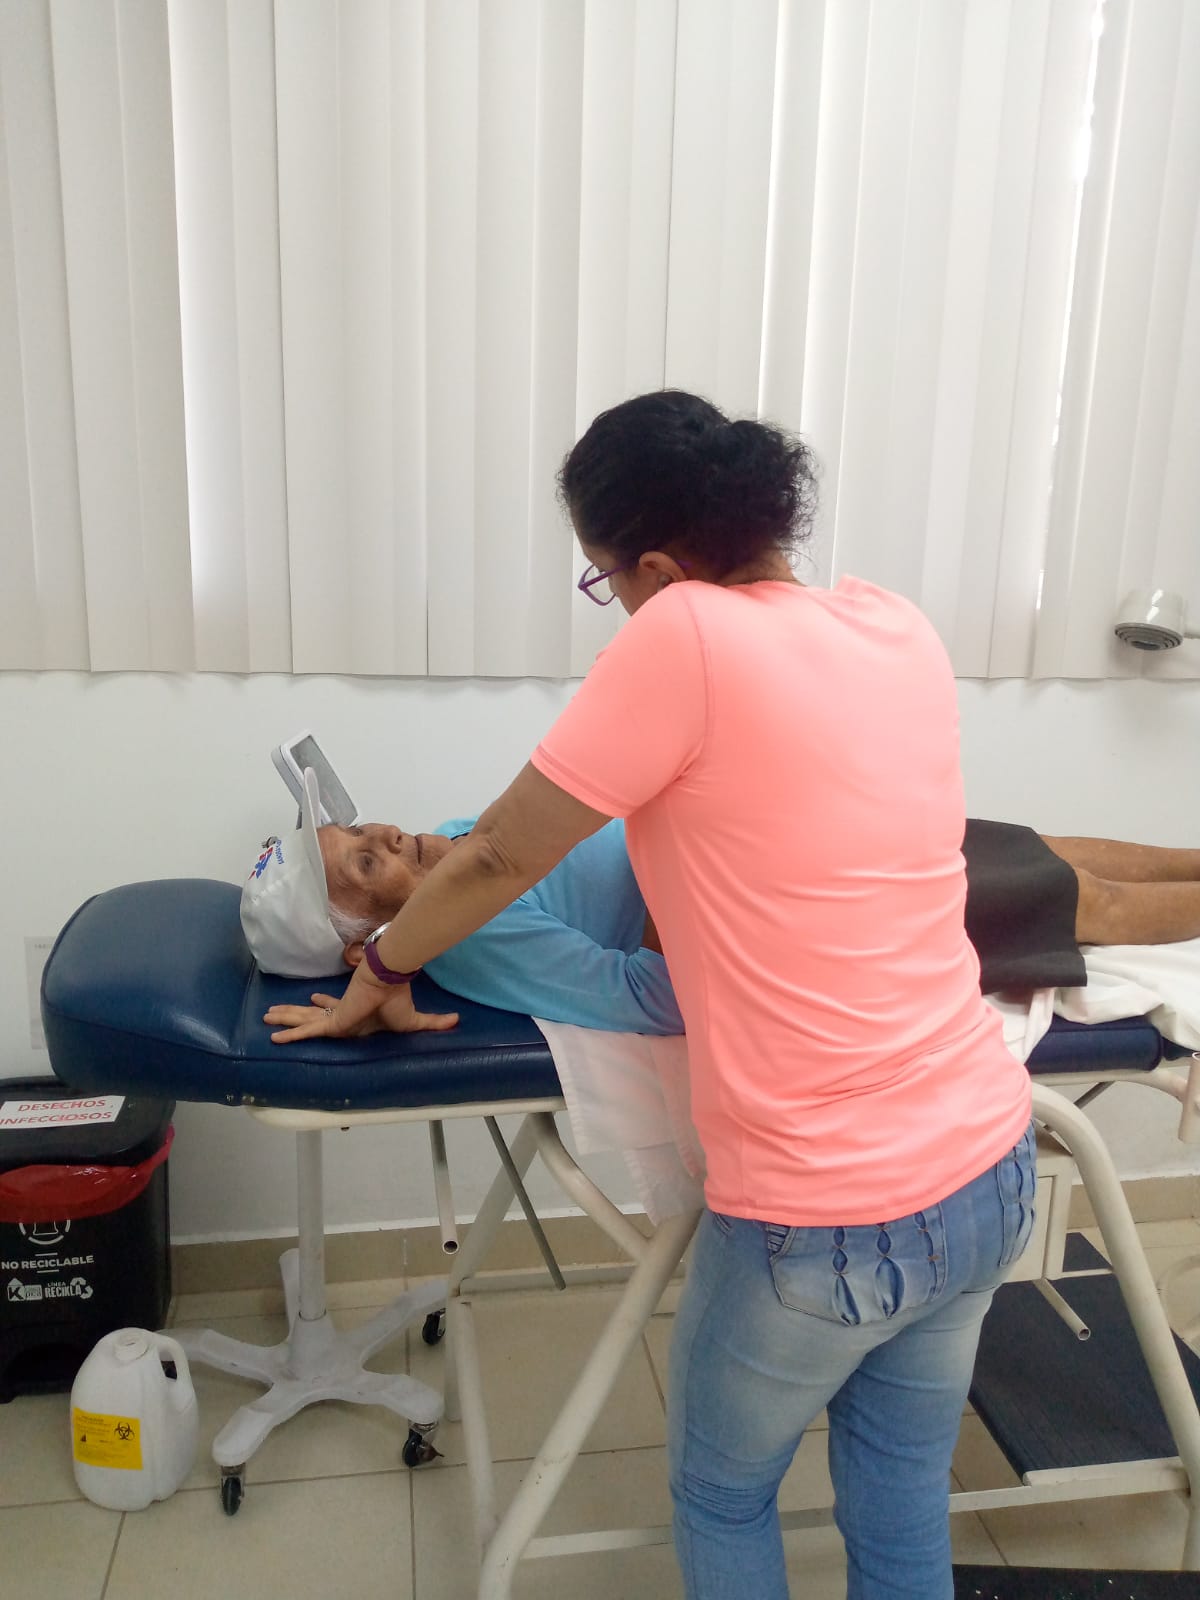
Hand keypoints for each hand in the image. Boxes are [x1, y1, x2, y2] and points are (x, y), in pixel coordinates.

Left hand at [265, 967, 458, 1043]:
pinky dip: (292, 1033)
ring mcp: (334, 1016)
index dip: (323, 1007)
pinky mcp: (331, 1021)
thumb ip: (431, 1023)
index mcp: (357, 1013)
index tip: (314, 1001)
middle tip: (273, 1014)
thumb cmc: (398, 1000)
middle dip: (294, 1015)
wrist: (388, 981)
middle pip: (313, 1016)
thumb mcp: (414, 1021)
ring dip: (285, 1019)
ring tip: (265, 1017)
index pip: (335, 1010)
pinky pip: (308, 1031)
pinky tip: (274, 1036)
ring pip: (304, 1021)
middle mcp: (341, 1012)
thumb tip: (457, 1021)